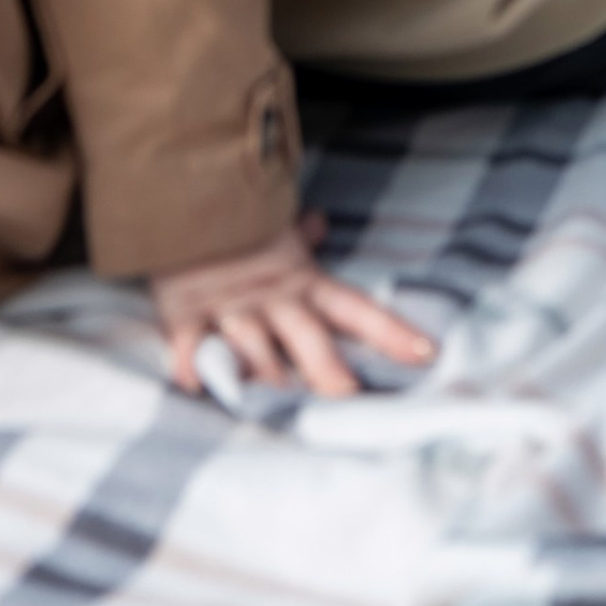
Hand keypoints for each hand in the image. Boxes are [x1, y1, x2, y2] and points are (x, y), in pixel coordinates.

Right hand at [150, 214, 435, 398]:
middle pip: (307, 338)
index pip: (354, 309)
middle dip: (327, 369)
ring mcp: (230, 311)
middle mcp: (272, 302)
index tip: (425, 353)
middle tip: (348, 394)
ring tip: (278, 403)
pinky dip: (192, 364)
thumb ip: (299, 234)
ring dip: (266, 373)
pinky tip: (196, 384)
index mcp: (301, 284)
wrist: (179, 202)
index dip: (389, 331)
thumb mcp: (273, 229)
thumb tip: (321, 222)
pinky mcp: (186, 316)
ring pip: (253, 347)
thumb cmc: (234, 224)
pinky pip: (189, 345)